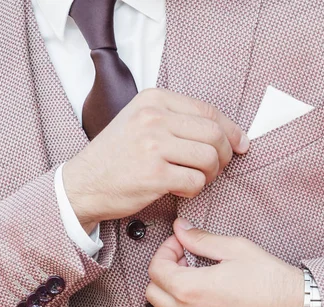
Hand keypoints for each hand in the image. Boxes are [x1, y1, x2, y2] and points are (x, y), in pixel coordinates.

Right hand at [63, 89, 249, 232]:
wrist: (83, 184)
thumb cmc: (117, 156)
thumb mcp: (142, 122)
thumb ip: (180, 121)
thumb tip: (232, 135)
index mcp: (154, 99)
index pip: (209, 111)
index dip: (231, 130)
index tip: (240, 144)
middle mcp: (154, 118)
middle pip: (214, 134)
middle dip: (224, 155)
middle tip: (216, 168)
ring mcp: (153, 145)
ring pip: (209, 158)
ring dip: (211, 174)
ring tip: (196, 179)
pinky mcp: (154, 174)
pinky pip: (196, 182)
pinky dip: (195, 190)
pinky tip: (181, 189)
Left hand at [146, 218, 303, 306]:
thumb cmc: (270, 279)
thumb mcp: (236, 248)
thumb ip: (201, 239)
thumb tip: (180, 228)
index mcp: (191, 289)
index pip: (156, 269)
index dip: (166, 251)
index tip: (181, 246)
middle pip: (154, 293)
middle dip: (165, 274)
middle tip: (187, 264)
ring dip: (169, 301)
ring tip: (191, 289)